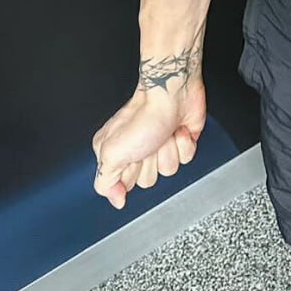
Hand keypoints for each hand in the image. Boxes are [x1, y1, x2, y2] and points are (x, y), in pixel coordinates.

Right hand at [92, 78, 206, 208]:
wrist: (172, 91)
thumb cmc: (144, 114)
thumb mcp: (112, 153)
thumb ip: (105, 182)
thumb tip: (116, 199)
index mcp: (115, 153)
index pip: (122, 186)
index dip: (130, 174)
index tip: (131, 158)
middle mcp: (137, 150)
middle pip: (147, 181)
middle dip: (151, 162)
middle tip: (147, 143)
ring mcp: (160, 145)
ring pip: (168, 171)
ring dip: (168, 151)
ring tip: (163, 134)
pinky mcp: (180, 141)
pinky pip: (186, 158)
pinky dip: (184, 144)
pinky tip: (177, 131)